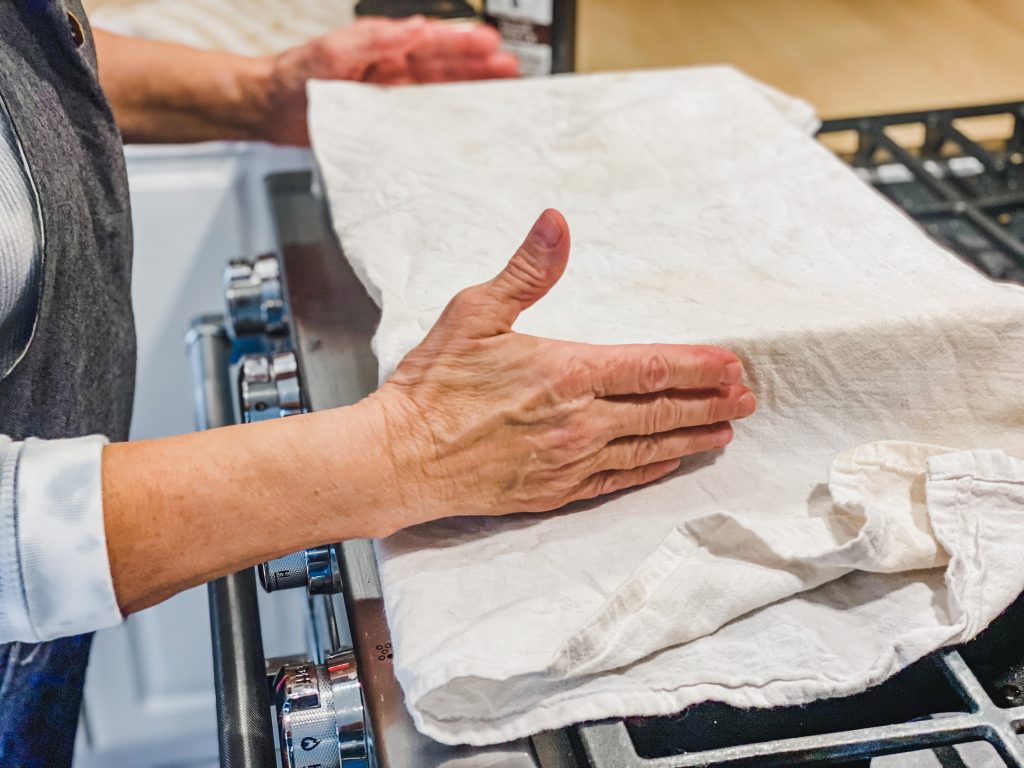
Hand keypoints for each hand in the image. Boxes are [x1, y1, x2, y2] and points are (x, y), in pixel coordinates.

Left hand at [259, 17, 518, 145]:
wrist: (268, 110)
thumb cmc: (294, 79)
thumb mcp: (330, 52)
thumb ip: (372, 39)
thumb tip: (413, 28)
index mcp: (383, 47)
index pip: (432, 41)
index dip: (464, 43)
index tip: (492, 43)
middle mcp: (392, 70)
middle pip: (444, 65)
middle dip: (479, 66)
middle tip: (512, 69)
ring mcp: (391, 96)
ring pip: (440, 90)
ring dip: (470, 90)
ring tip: (502, 90)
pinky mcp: (385, 122)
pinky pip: (423, 119)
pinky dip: (446, 121)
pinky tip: (465, 127)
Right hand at [370, 210, 756, 532]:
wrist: (400, 458)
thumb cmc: (433, 385)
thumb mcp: (474, 313)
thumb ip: (526, 270)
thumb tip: (557, 222)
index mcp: (567, 372)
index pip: (652, 367)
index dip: (698, 365)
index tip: (732, 364)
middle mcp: (579, 422)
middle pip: (662, 410)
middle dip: (710, 403)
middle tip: (746, 400)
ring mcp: (570, 462)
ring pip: (648, 447)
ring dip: (692, 437)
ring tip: (725, 432)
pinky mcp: (555, 491)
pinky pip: (618, 480)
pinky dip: (651, 469)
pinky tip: (670, 462)